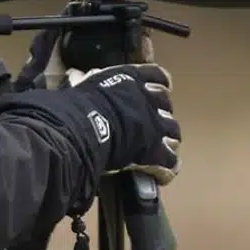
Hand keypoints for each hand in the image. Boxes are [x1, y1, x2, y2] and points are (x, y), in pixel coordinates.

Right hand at [67, 36, 180, 183]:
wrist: (81, 127)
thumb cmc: (77, 106)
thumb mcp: (83, 86)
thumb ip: (87, 81)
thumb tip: (76, 77)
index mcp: (131, 79)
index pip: (157, 76)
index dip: (159, 84)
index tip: (158, 89)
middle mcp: (148, 99)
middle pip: (166, 105)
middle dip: (161, 114)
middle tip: (153, 124)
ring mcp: (155, 126)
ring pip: (174, 133)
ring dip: (168, 140)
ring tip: (161, 149)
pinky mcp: (155, 151)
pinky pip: (170, 162)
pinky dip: (167, 168)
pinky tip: (162, 173)